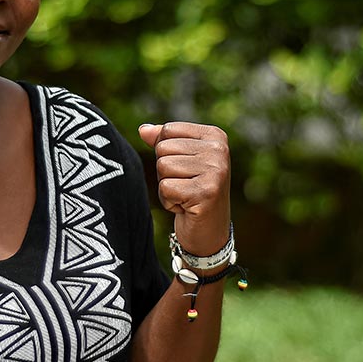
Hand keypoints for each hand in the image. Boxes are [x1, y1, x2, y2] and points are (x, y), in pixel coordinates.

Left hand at [138, 121, 230, 254]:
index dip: (165, 152)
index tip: (185, 168)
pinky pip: (165, 188)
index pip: (168, 130)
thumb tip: (143, 130)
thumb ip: (162, 141)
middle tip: (185, 185)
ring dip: (166, 186)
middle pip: (163, 148)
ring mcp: (215, 171)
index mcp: (215, 136)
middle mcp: (219, 150)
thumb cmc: (192, 191)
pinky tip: (185, 207)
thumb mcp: (180, 160)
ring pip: (163, 167)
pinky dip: (168, 201)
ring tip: (185, 195)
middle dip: (165, 171)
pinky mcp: (205, 192)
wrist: (209, 231)